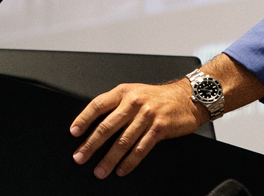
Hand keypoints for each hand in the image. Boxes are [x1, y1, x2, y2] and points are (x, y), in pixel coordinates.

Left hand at [69, 80, 205, 178]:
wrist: (189, 97)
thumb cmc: (159, 98)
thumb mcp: (136, 93)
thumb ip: (117, 106)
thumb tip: (93, 127)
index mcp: (125, 92)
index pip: (98, 104)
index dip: (84, 119)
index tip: (73, 133)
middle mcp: (135, 102)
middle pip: (107, 126)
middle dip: (91, 145)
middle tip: (80, 158)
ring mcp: (148, 115)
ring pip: (123, 141)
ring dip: (109, 159)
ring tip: (99, 171)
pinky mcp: (160, 127)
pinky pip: (141, 148)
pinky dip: (130, 161)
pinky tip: (122, 169)